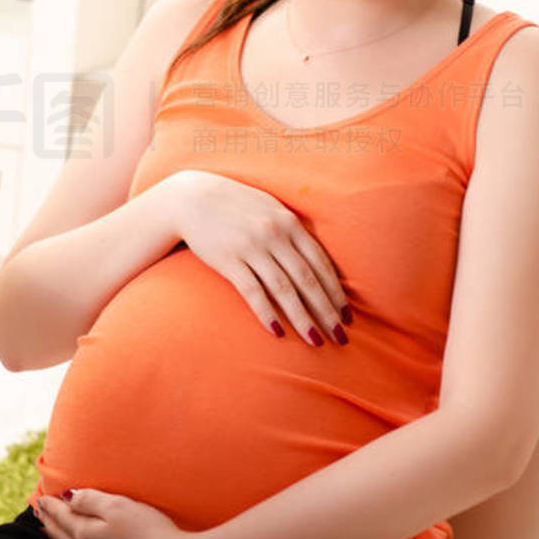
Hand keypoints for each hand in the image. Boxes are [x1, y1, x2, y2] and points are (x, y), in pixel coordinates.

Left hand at [35, 489, 192, 538]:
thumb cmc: (149, 530)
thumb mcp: (118, 506)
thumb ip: (90, 501)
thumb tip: (68, 498)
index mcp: (86, 533)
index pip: (62, 516)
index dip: (51, 506)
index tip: (40, 497)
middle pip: (62, 534)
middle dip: (49, 521)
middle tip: (38, 510)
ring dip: (57, 537)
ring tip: (48, 529)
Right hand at [169, 170, 350, 345]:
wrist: (192, 198)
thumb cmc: (237, 206)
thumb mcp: (271, 209)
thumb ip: (294, 232)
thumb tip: (319, 261)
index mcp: (289, 223)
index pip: (320, 263)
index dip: (336, 292)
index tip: (346, 315)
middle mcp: (274, 234)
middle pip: (307, 280)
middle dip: (327, 311)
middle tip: (340, 337)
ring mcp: (251, 247)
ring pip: (284, 289)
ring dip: (302, 318)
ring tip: (316, 341)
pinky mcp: (228, 260)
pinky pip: (252, 291)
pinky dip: (267, 313)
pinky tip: (278, 332)